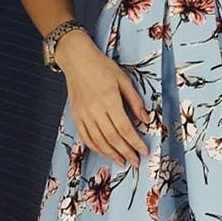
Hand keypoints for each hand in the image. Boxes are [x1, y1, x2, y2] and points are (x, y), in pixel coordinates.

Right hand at [55, 30, 149, 167]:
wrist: (77, 59)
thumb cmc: (102, 67)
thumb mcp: (124, 79)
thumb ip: (135, 101)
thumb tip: (146, 119)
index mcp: (109, 99)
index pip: (125, 128)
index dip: (135, 142)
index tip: (144, 151)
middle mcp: (95, 109)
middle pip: (112, 137)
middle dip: (126, 152)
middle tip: (135, 161)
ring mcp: (83, 113)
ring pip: (98, 140)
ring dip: (111, 153)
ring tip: (122, 160)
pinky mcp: (75, 115)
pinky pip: (85, 136)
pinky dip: (95, 147)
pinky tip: (104, 152)